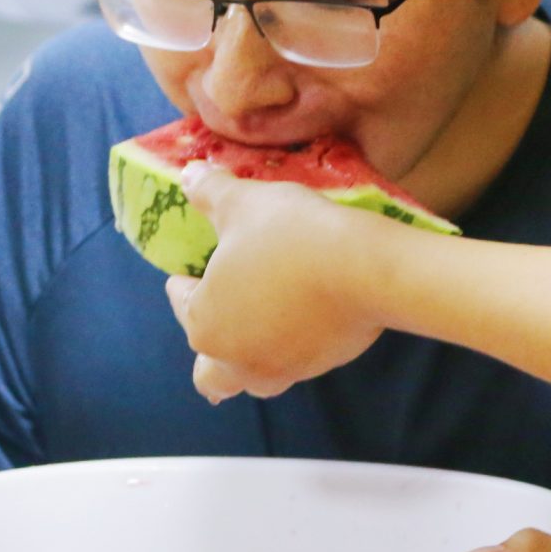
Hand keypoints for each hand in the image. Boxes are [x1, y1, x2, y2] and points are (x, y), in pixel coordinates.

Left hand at [163, 165, 390, 403]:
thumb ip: (209, 191)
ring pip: (256, 377)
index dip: (184, 282)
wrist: (367, 268)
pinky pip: (299, 363)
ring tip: (263, 324)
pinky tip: (306, 315)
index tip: (190, 271)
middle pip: (212, 374)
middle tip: (220, 320)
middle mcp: (238, 360)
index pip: (183, 305)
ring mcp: (285, 370)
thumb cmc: (291, 235)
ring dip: (252, 356)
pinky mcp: (326, 365)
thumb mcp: (242, 202)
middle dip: (211, 351)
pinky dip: (294, 345)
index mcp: (206, 326)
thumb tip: (188, 174)